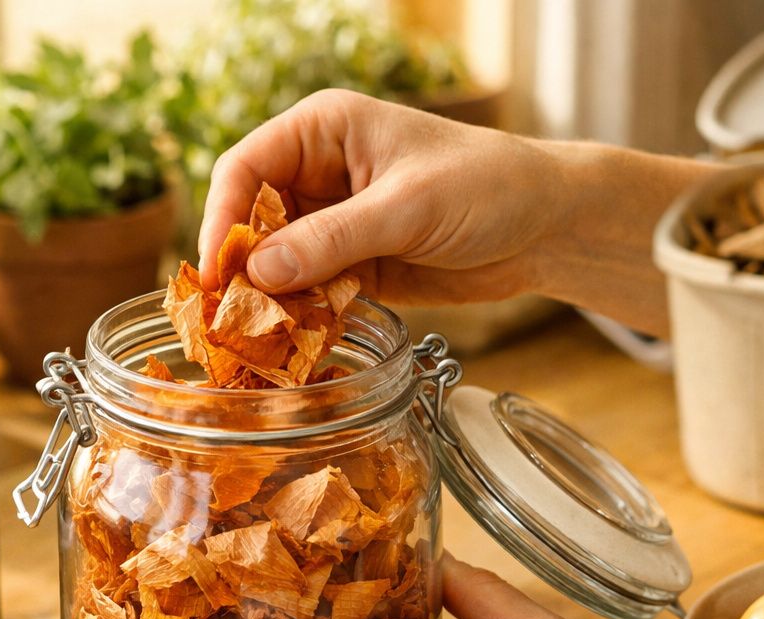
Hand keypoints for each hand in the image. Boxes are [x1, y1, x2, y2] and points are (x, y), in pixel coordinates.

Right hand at [197, 89, 557, 305]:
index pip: (245, 167)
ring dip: (268, 301)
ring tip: (257, 341)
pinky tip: (296, 344)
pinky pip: (309, 293)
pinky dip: (300, 318)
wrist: (547, 227)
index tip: (216, 272)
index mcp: (323, 130)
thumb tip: (258, 272)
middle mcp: (319, 174)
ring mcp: (335, 224)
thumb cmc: (487, 187)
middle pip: (250, 220)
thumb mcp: (408, 208)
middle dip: (240, 268)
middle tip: (229, 319)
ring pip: (276, 264)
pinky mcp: (354, 267)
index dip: (221, 219)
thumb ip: (334, 239)